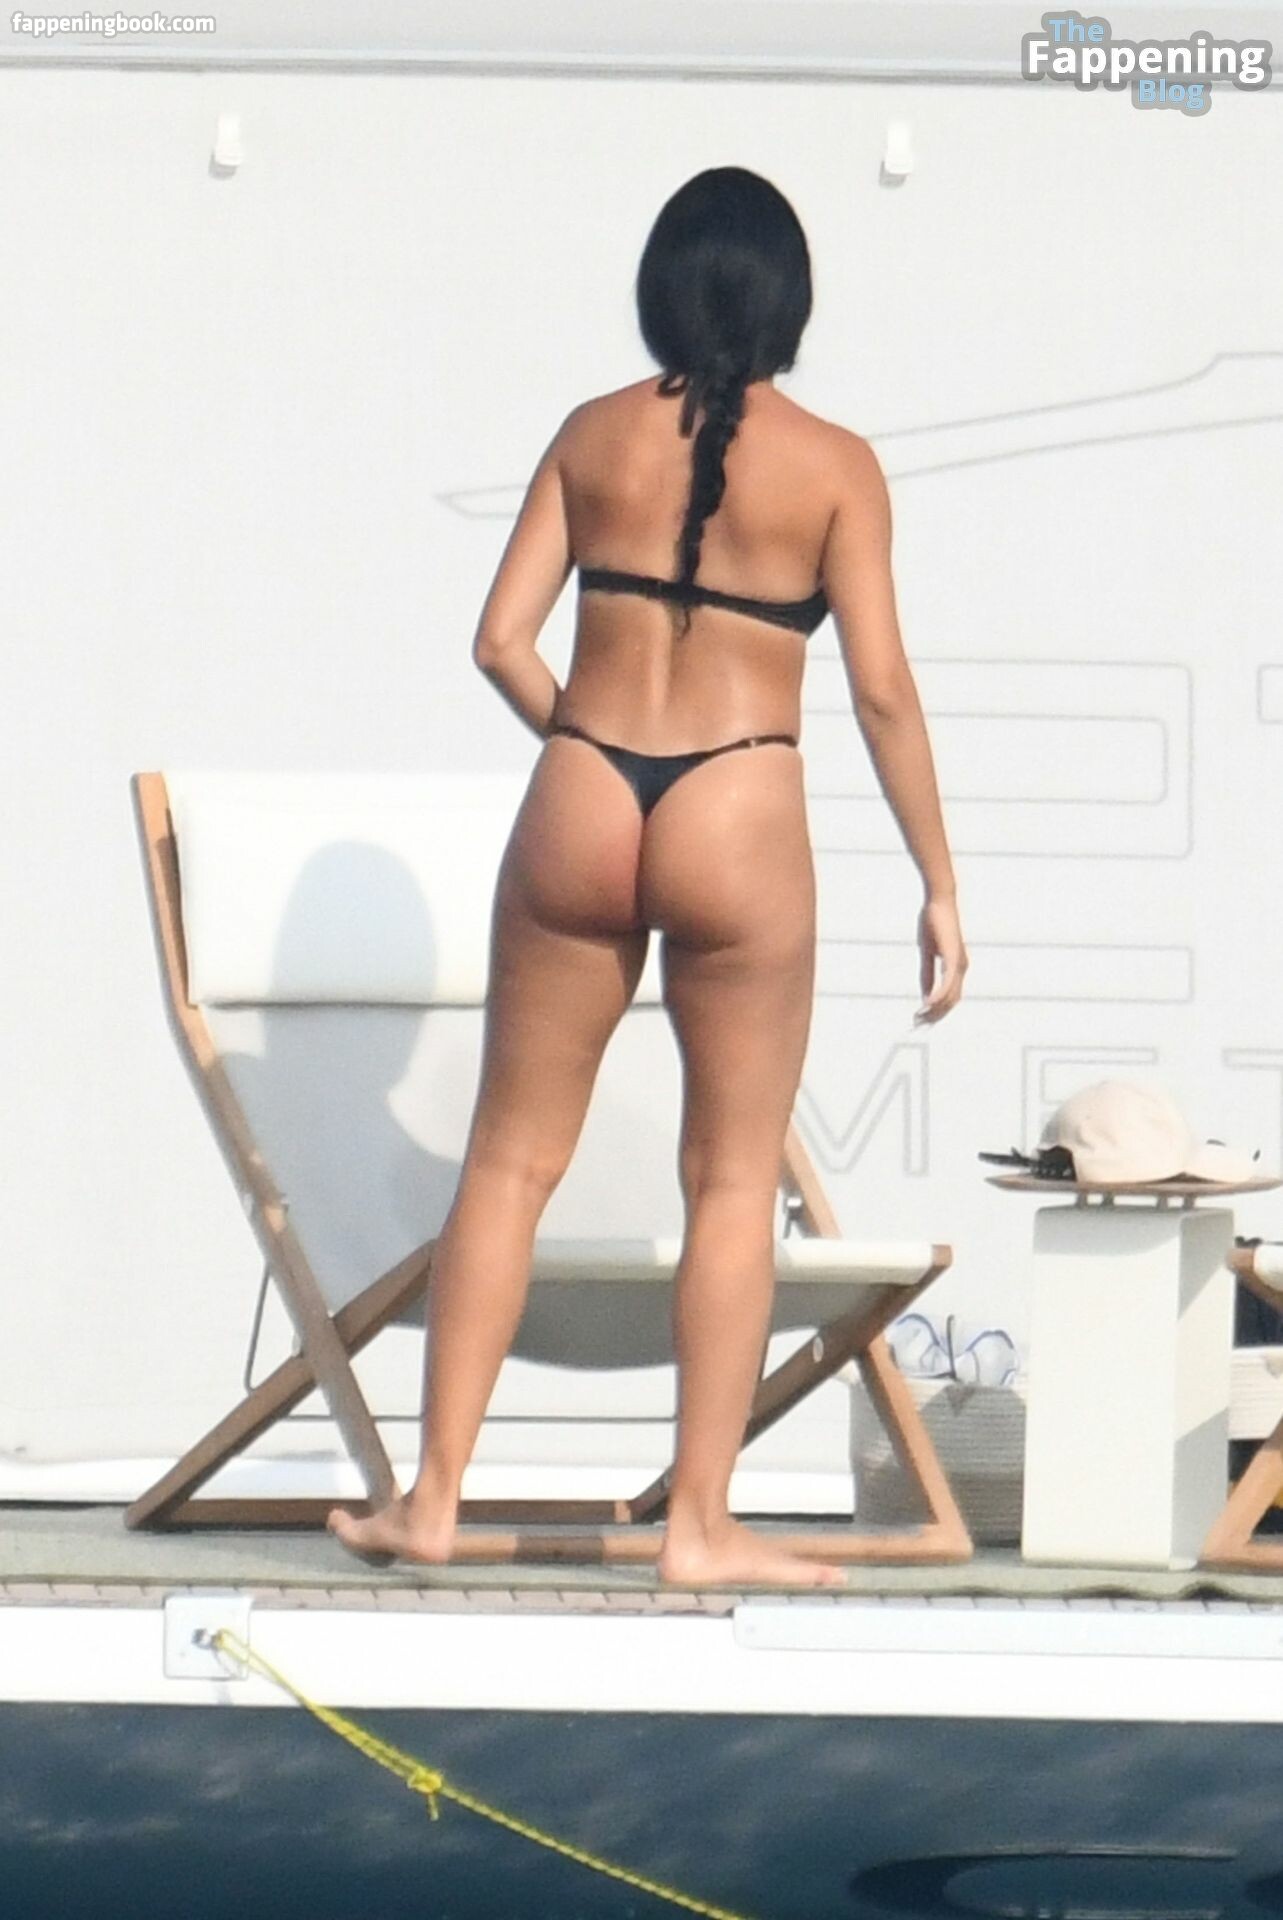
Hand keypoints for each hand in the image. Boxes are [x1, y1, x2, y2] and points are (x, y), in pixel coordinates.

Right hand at [915, 894, 966, 1023]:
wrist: (940, 901)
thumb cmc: (934, 923)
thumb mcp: (927, 953)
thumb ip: (927, 974)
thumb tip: (926, 996)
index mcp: (957, 967)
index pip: (951, 997)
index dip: (937, 1011)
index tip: (921, 1018)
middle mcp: (962, 968)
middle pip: (952, 1001)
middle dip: (936, 1016)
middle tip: (918, 1024)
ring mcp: (959, 963)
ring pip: (950, 996)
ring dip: (935, 1010)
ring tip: (919, 1017)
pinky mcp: (953, 957)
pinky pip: (947, 983)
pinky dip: (937, 996)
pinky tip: (927, 1004)